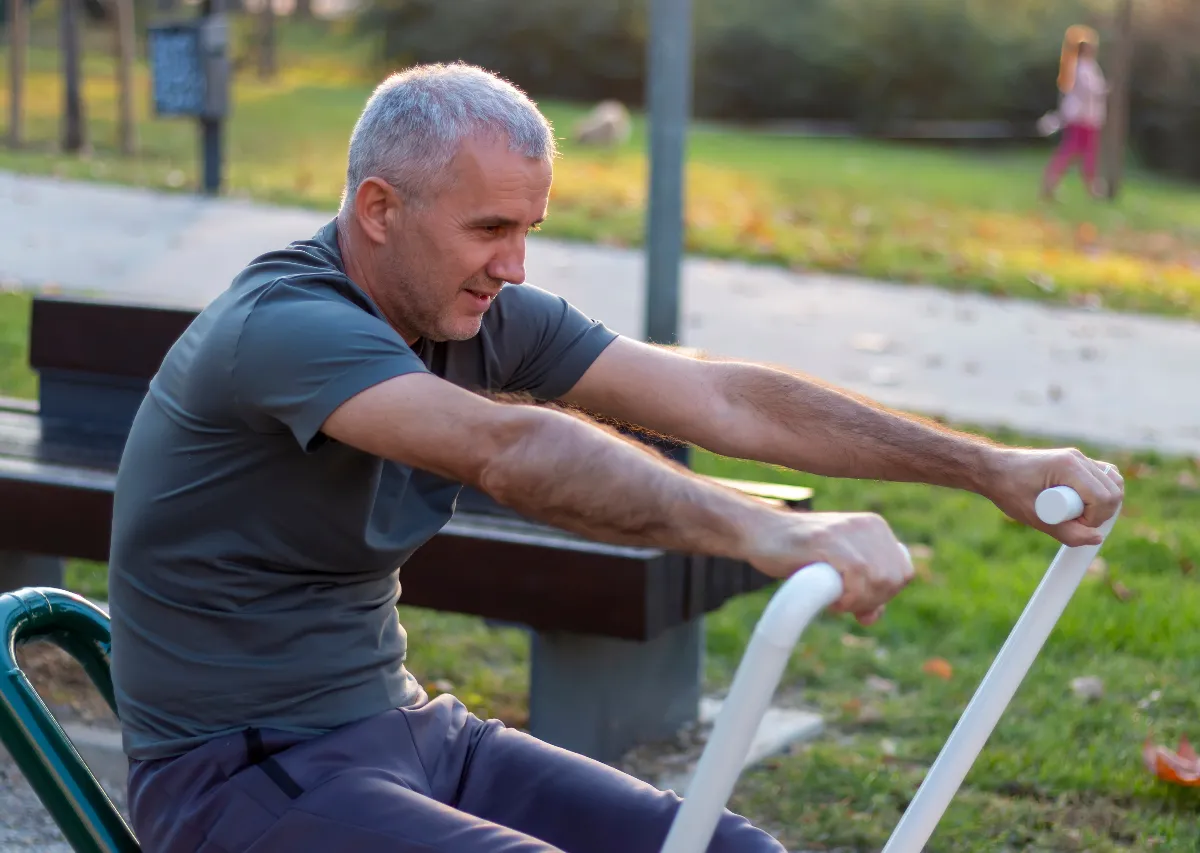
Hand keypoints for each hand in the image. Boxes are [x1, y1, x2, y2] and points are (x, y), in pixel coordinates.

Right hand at [747, 511, 913, 625]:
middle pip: (894, 579)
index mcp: (875, 528)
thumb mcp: (835, 570)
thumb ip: (858, 588)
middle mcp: (868, 525)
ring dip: (858, 601)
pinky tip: (831, 600)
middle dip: (871, 601)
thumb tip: (872, 618)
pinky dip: (848, 597)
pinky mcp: (830, 540)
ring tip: (833, 600)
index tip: (858, 602)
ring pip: (880, 579)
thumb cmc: (795, 554)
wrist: (759, 534)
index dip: (884, 595)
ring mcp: (849, 530)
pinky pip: (859, 576)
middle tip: (842, 604)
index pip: (903, 572)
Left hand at [983, 447, 1123, 545]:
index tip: (1074, 526)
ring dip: (1103, 504)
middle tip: (1075, 522)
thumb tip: (1097, 539)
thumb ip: (1066, 532)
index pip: (1104, 497)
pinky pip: (1105, 476)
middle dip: (1100, 514)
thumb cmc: (1007, 490)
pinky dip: (1102, 492)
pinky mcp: (1076, 461)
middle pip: (1113, 491)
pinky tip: (1087, 504)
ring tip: (1078, 513)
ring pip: (1114, 483)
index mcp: (1068, 467)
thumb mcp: (1034, 517)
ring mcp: (1078, 458)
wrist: (991, 469)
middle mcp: (1077, 458)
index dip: (1094, 519)